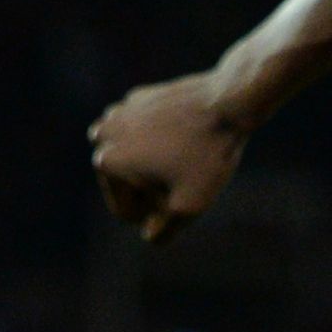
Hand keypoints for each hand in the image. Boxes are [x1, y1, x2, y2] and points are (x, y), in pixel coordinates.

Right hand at [90, 74, 250, 243]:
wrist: (228, 102)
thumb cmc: (206, 156)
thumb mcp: (189, 207)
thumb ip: (163, 232)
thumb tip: (148, 234)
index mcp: (106, 163)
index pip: (125, 211)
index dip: (157, 216)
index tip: (184, 199)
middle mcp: (104, 135)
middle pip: (126, 184)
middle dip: (152, 190)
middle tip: (188, 179)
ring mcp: (120, 112)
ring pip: (132, 158)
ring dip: (151, 166)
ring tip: (184, 161)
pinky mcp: (140, 97)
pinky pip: (144, 133)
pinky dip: (158, 140)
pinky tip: (186, 138)